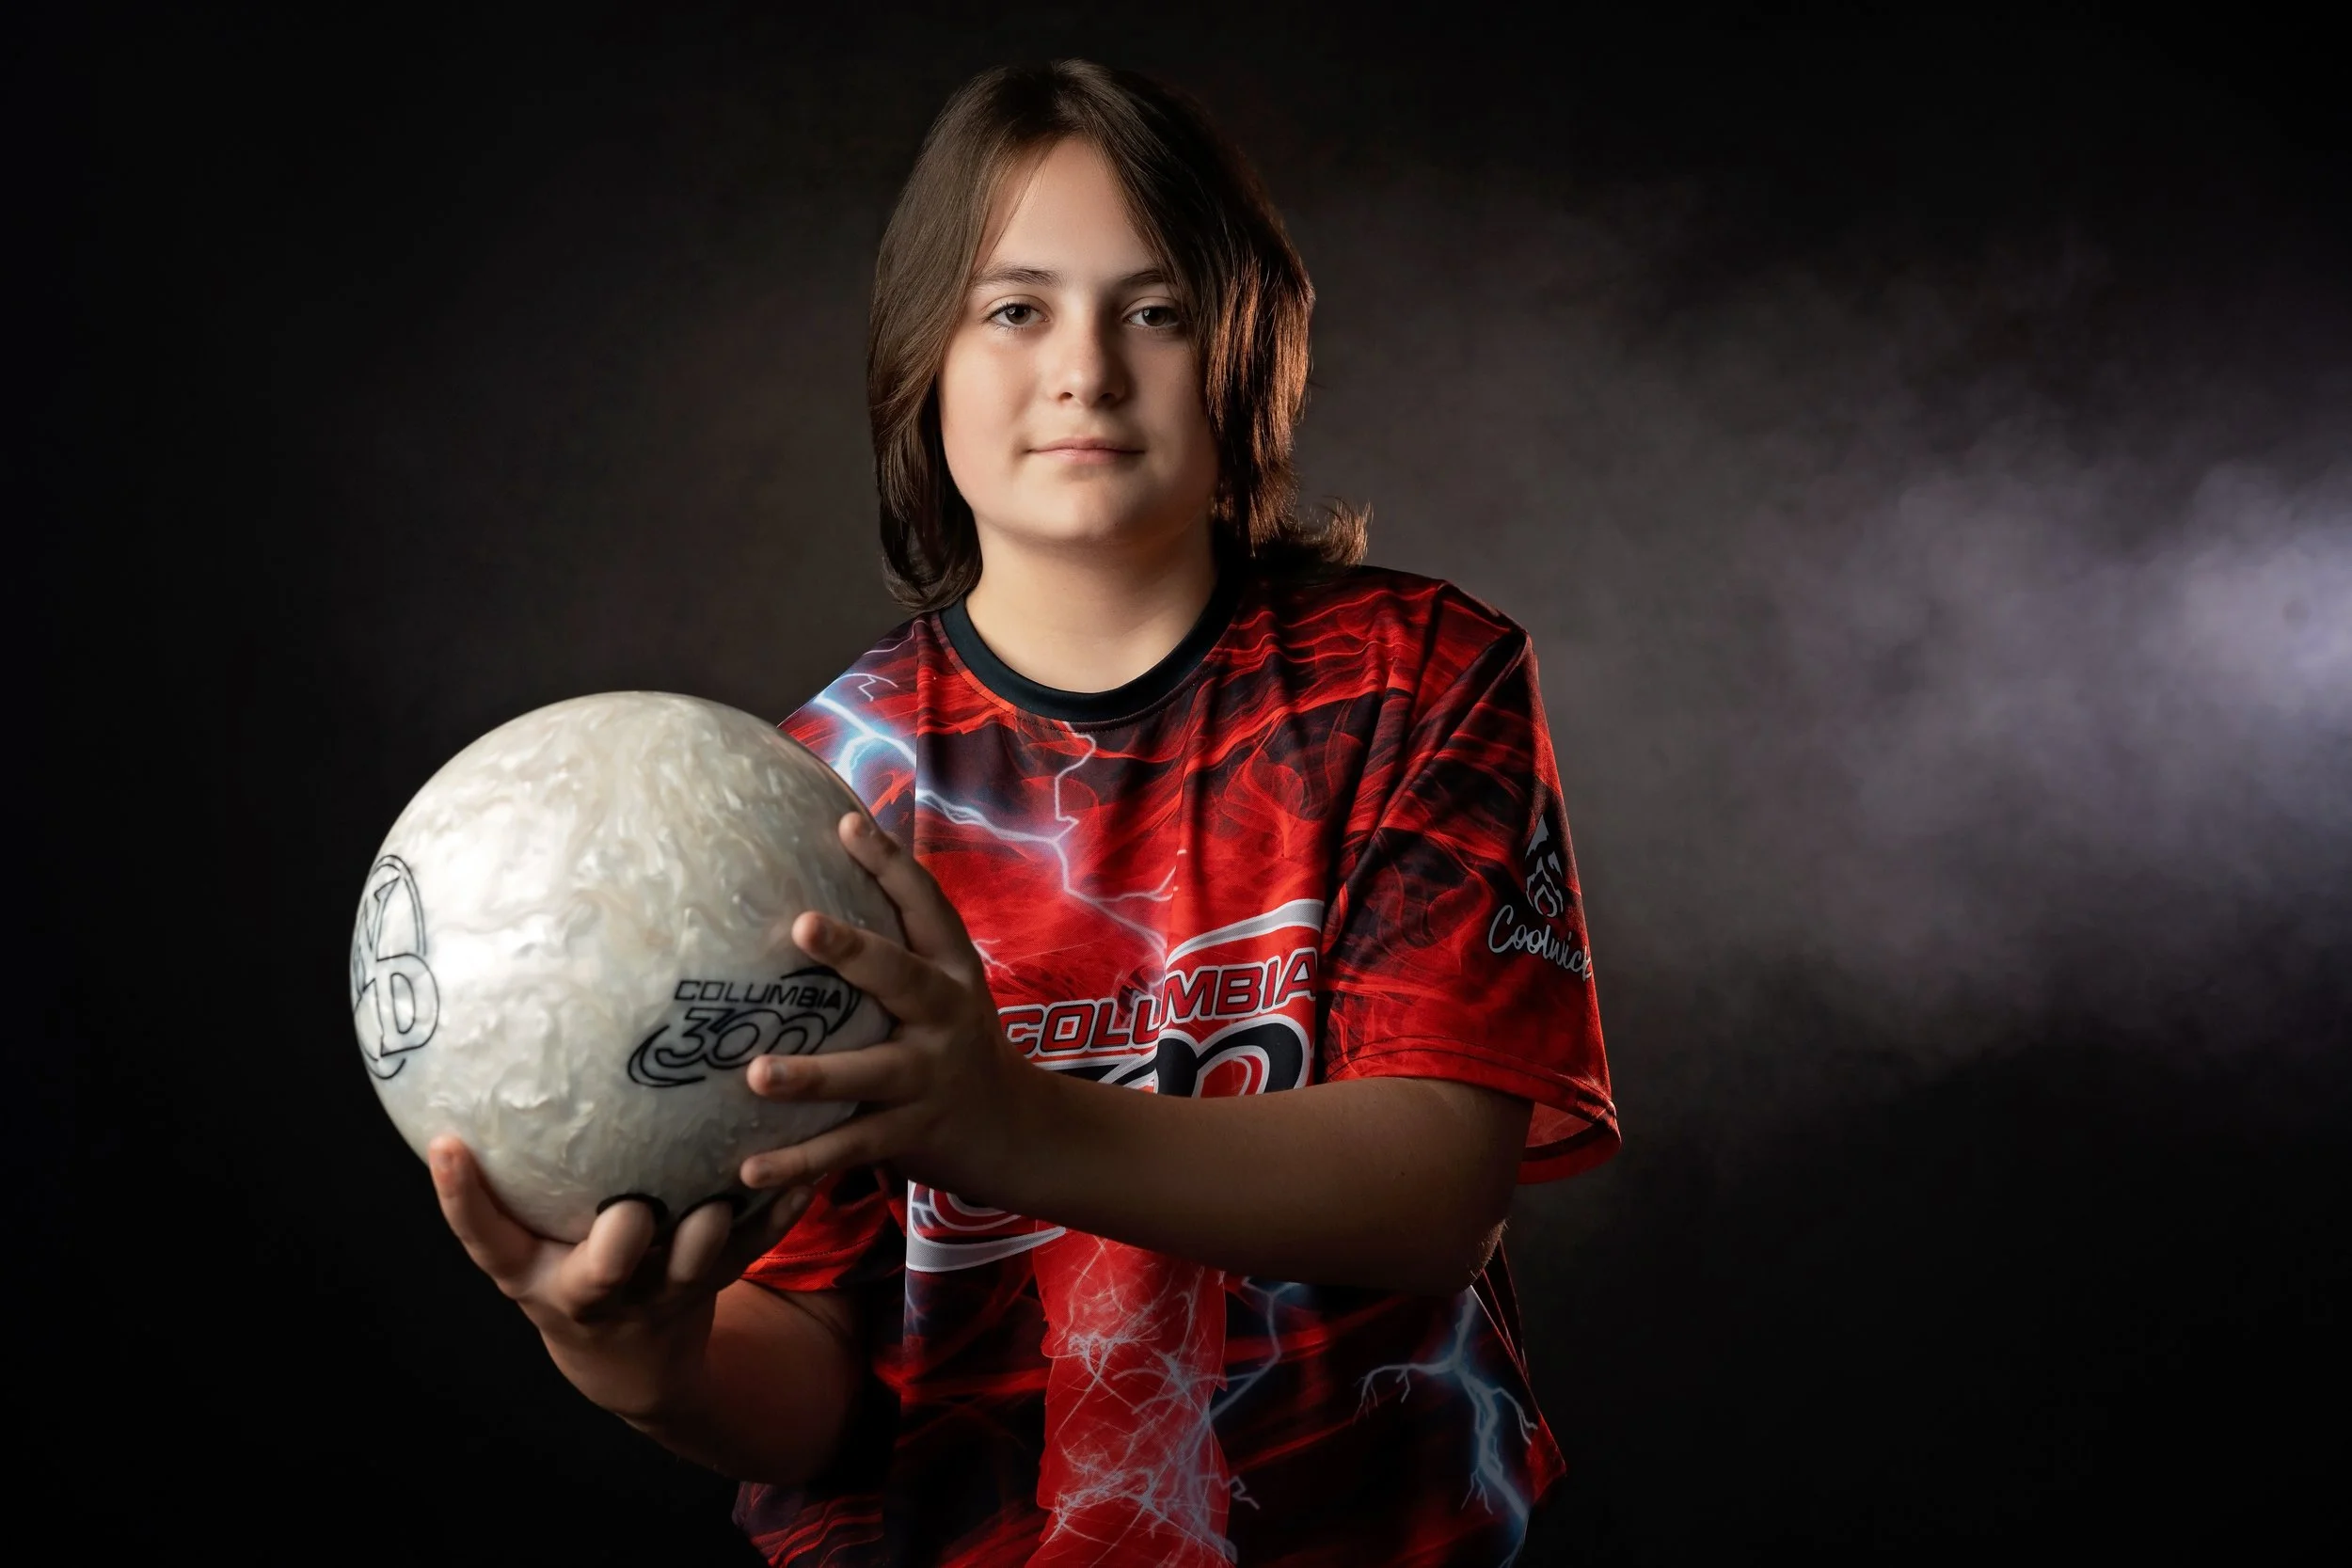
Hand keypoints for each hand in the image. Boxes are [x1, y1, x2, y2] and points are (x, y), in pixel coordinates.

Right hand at [429, 1135, 815, 1418]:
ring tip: (732, 1186)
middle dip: (618, 1243)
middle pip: (600, 1273)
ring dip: (710, 1232)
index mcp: (531, 1274)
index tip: (450, 1144)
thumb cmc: (565, 1273)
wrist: (629, 1367)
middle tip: (632, 1206)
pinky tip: (803, 1179)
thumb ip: (515, 1188)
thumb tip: (501, 1068)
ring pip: (688, 1268)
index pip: (484, 1239)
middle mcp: (591, 1291)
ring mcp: (656, 1294)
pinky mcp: (710, 1287)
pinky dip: (775, 1217)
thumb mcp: (527, 1248)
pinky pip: (749, 1253)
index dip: (461, 1198)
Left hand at [739, 810, 1036, 1205]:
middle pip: (903, 979)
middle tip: (802, 927)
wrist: (1015, 1129)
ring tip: (757, 1075)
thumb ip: (896, 937)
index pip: (926, 906)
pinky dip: (799, 1162)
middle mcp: (945, 1018)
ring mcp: (928, 1079)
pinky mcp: (908, 1134)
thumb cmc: (953, 1038)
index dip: (890, 863)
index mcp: (952, 970)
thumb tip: (833, 845)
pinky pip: (848, 1148)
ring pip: (868, 1075)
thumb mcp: (944, 982)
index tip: (847, 825)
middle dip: (855, 952)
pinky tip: (748, 1170)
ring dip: (814, 1076)